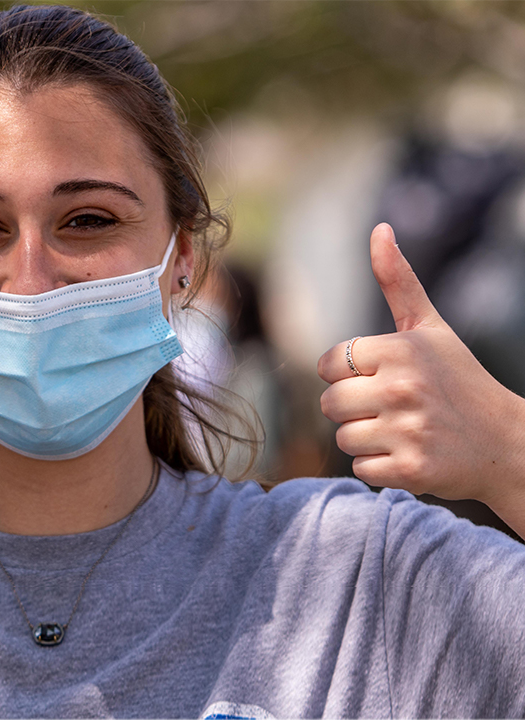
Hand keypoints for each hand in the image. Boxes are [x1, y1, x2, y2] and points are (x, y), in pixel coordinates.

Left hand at [317, 223, 524, 516]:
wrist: (508, 444)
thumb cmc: (459, 381)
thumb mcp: (430, 328)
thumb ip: (398, 282)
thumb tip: (380, 229)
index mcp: (401, 350)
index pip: (330, 365)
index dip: (348, 374)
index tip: (380, 378)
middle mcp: (403, 388)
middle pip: (330, 404)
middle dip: (355, 410)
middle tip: (394, 409)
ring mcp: (408, 431)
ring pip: (343, 439)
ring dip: (367, 440)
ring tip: (404, 431)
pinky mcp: (412, 470)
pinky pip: (361, 469)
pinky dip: (380, 468)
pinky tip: (411, 454)